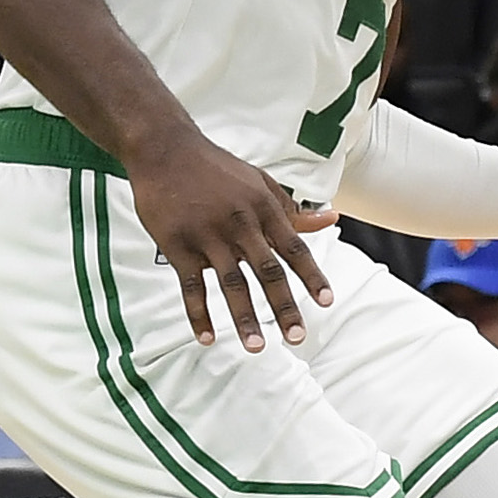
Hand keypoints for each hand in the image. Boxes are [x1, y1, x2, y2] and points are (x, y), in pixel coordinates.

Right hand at [127, 127, 335, 349]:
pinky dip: (198, 313)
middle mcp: (239, 223)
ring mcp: (207, 235)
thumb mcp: (260, 182)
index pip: (294, 247)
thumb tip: (332, 220)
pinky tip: (206, 338)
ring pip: (231, 283)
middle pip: (267, 271)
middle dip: (284, 307)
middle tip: (297, 337)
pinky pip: (190, 286)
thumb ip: (293, 209)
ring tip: (256, 346)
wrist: (165, 150)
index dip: (311, 276)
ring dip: (244, 318)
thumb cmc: (218, 169)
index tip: (326, 302)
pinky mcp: (177, 244)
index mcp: (263, 208)